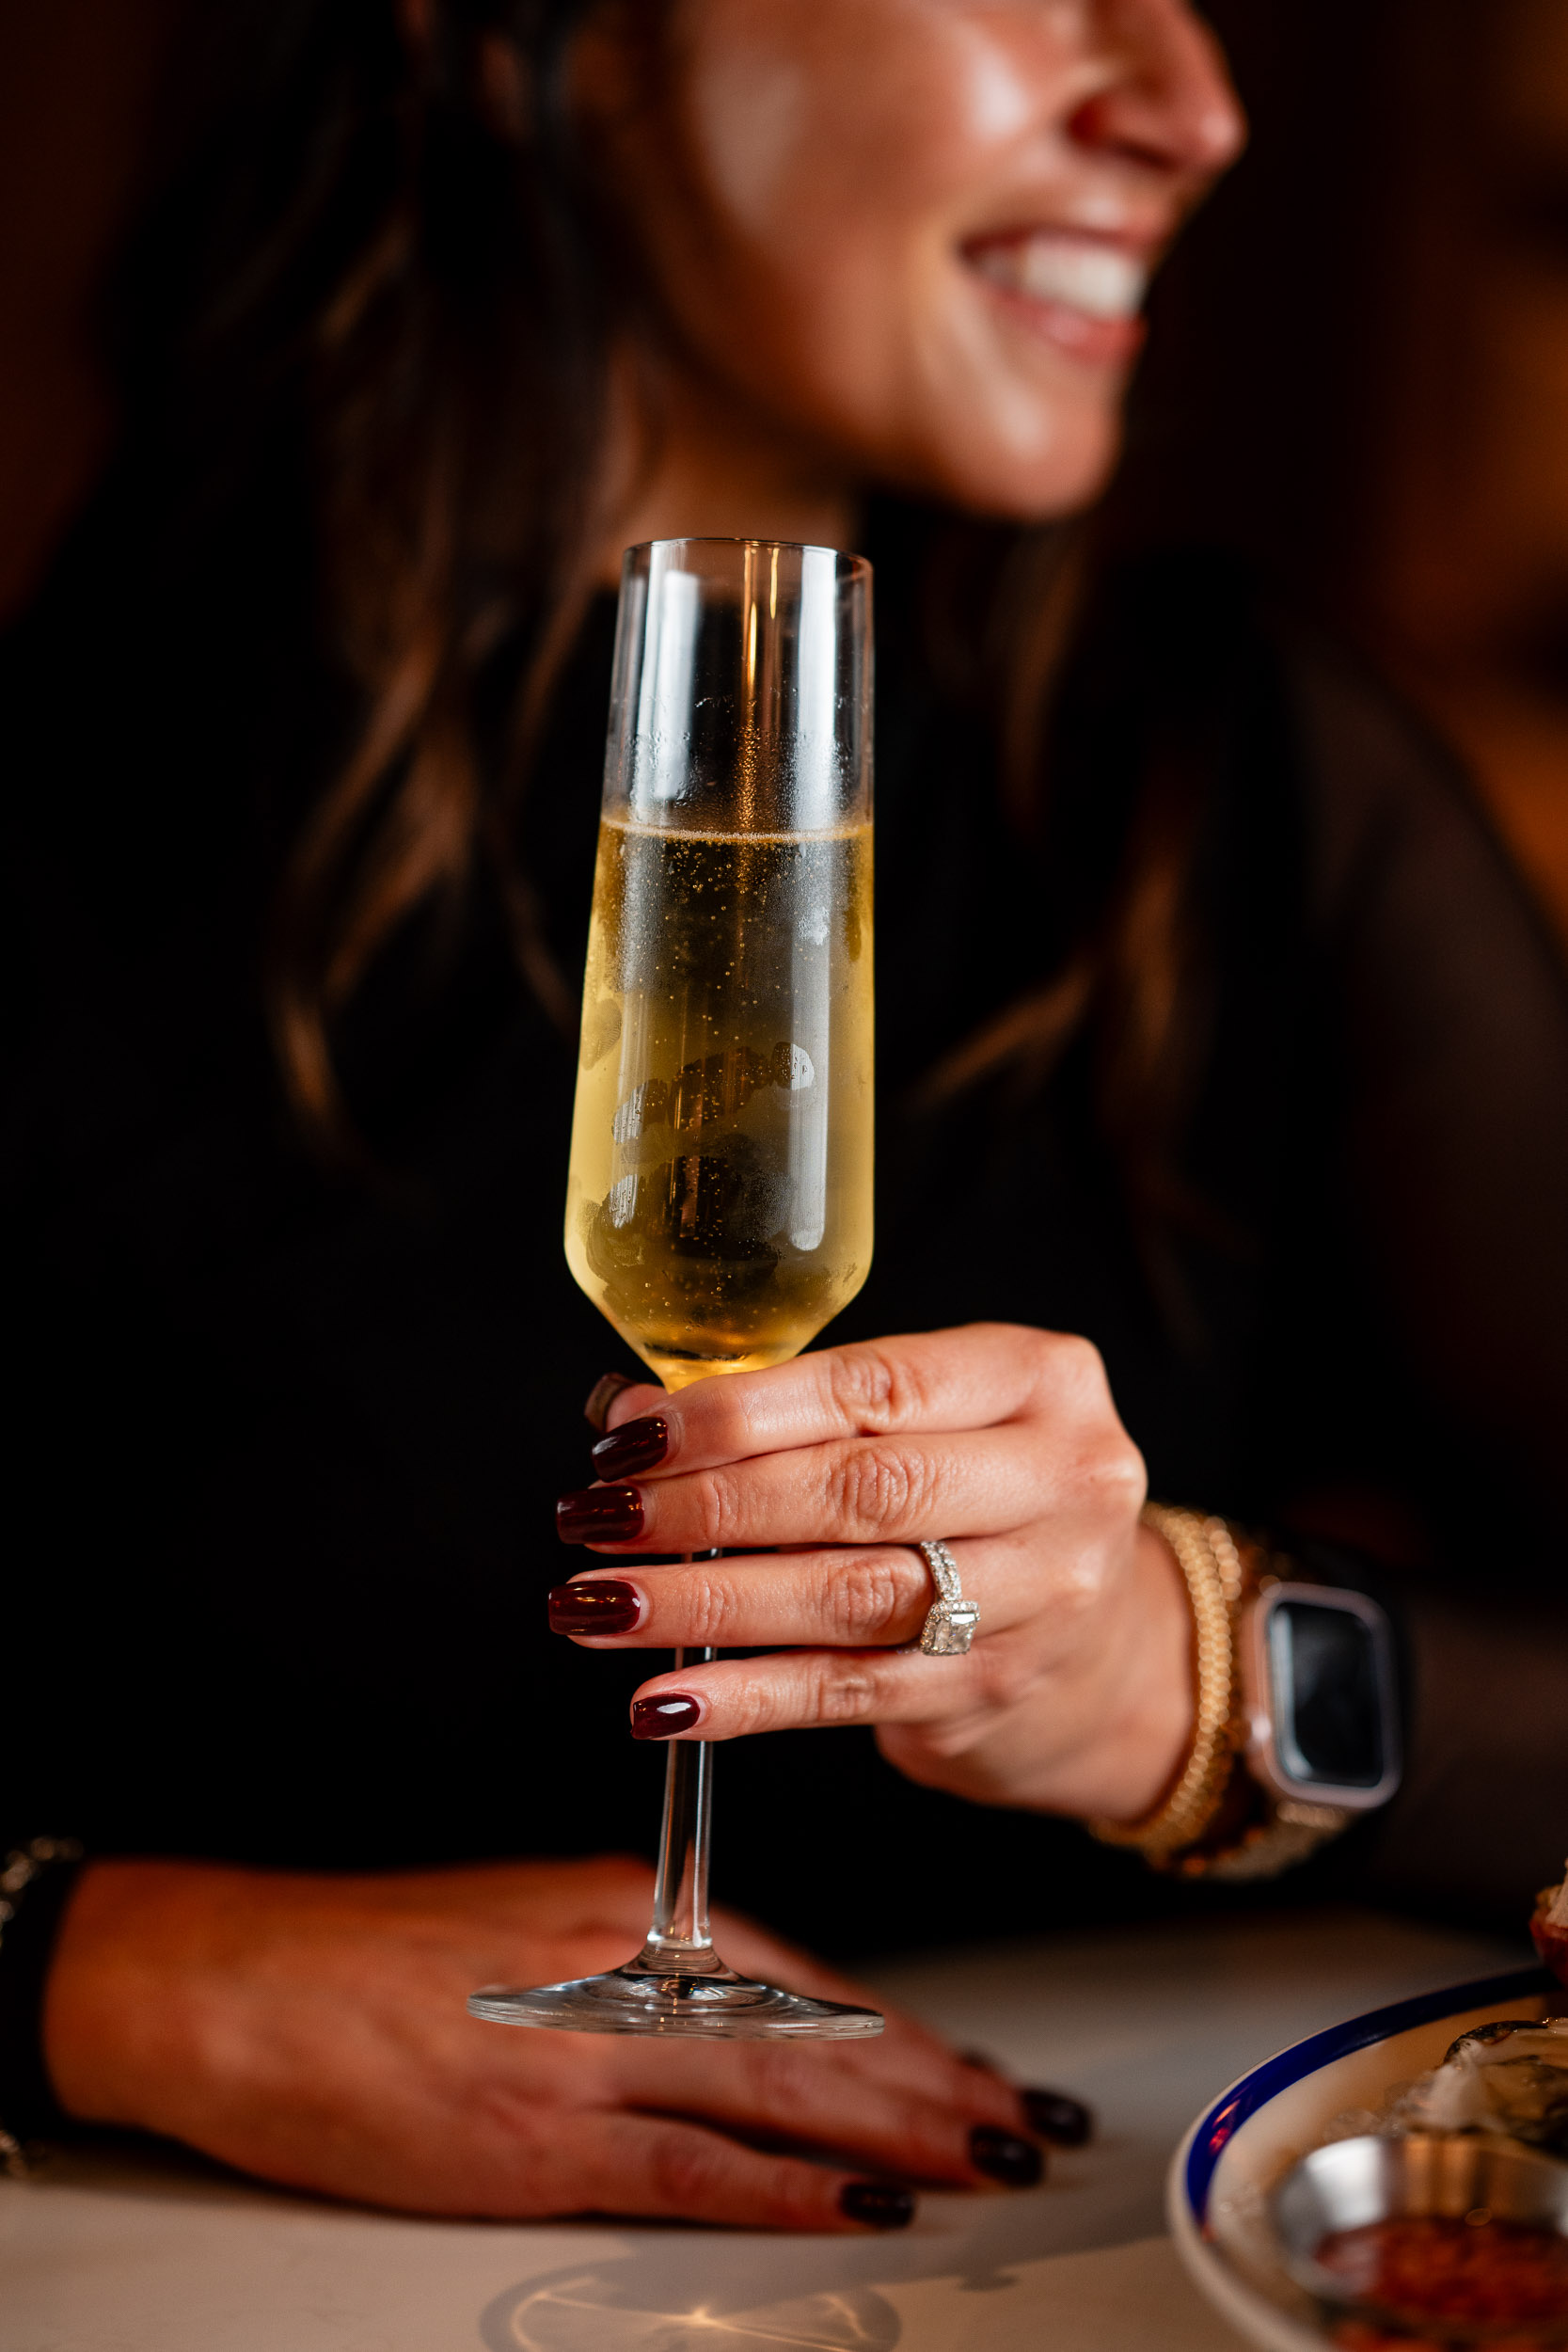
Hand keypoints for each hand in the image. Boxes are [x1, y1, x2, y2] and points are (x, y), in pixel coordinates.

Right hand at [46, 1854, 1054, 2225]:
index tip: (972, 2067)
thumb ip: (638, 1969)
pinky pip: (690, 2166)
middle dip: (936, 2081)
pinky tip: (859, 2205)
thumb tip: (740, 2026)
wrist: (239, 1980)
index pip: (804, 1975)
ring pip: (781, 2088)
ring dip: (900, 2130)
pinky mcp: (535, 2135)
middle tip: (1023, 2120)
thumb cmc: (372, 1958)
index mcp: (627, 1908)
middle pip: (816, 2030)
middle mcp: (625, 1964)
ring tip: (989, 2159)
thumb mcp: (531, 1929)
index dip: (902, 2029)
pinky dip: (787, 2188)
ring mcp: (584, 2050)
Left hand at [554, 1324, 1192, 1821]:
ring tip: (595, 1604)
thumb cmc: (983, 1491)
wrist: (1109, 1638)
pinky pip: (846, 1694)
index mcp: (1041, 1379)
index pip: (871, 1387)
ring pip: (844, 1598)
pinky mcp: (992, 1692)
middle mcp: (1060, 1483)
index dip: (738, 1414)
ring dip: (703, 1606)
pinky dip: (745, 1699)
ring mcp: (1036, 1597)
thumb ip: (800, 1408)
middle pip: (857, 1493)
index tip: (629, 1439)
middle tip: (593, 1518)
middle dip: (705, 1508)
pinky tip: (663, 1702)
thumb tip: (630, 1418)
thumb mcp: (934, 1415)